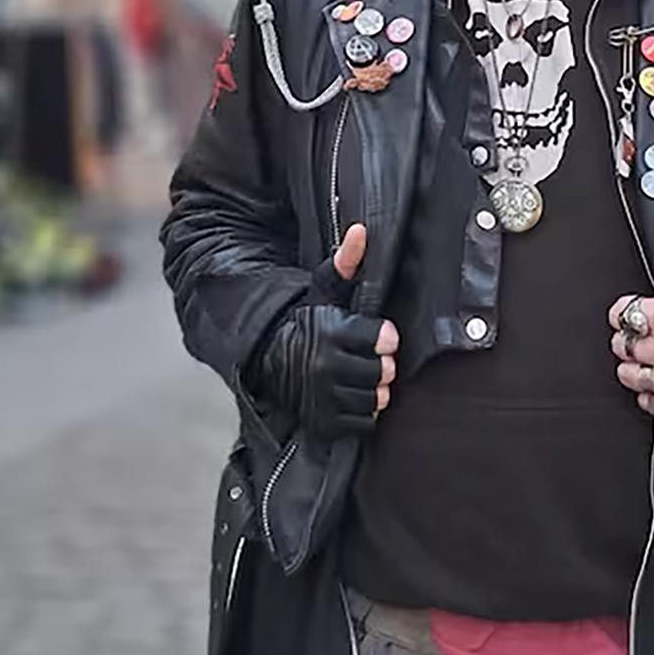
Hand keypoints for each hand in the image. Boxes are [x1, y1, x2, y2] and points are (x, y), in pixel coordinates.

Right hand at [247, 225, 398, 437]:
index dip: (385, 337)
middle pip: (382, 371)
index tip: (380, 336)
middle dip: (381, 364)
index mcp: (330, 333)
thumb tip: (361, 231)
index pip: (383, 340)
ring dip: (374, 388)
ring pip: (374, 398)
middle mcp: (326, 368)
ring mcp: (323, 399)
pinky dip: (364, 411)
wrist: (268, 358)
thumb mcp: (324, 290)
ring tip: (362, 375)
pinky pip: (364, 422)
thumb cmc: (304, 321)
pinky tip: (353, 394)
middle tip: (372, 357)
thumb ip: (346, 263)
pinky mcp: (323, 423)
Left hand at [607, 241, 653, 419]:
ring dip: (635, 368)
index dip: (623, 312)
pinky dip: (652, 395)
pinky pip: (649, 403)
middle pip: (621, 346)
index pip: (620, 314)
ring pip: (630, 375)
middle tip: (642, 338)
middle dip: (628, 340)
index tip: (632, 314)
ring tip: (649, 360)